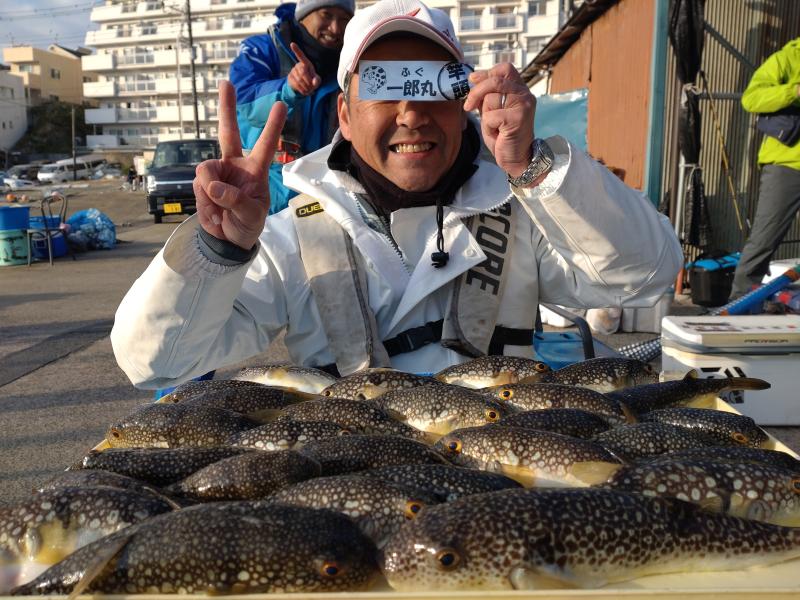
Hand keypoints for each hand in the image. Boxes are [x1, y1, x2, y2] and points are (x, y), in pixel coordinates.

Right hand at [194, 80, 286, 249]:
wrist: (228, 239)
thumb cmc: (248, 224)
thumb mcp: (251, 215)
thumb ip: (235, 201)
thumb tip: (214, 186)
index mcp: (255, 170)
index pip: (265, 145)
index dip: (272, 126)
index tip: (281, 105)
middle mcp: (235, 165)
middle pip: (228, 132)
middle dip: (227, 108)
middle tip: (227, 83)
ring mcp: (216, 173)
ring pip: (205, 171)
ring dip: (211, 194)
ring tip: (222, 212)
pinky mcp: (202, 183)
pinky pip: (198, 187)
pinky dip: (205, 204)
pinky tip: (214, 214)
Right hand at [287, 43, 320, 95]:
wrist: (304, 87)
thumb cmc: (313, 81)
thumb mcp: (317, 80)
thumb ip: (317, 80)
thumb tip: (314, 82)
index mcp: (306, 63)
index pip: (300, 55)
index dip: (296, 50)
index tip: (292, 44)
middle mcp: (298, 65)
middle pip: (303, 73)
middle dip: (308, 81)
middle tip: (312, 87)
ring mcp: (292, 71)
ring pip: (299, 80)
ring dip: (306, 87)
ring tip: (309, 90)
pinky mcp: (289, 78)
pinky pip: (296, 84)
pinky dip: (302, 90)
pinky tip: (305, 91)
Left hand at [463, 63, 535, 178]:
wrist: (516, 157)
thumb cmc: (504, 135)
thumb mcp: (492, 110)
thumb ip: (487, 95)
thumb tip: (473, 78)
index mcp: (520, 89)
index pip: (505, 69)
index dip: (487, 73)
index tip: (473, 80)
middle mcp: (524, 94)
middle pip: (495, 80)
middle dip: (477, 92)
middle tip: (469, 105)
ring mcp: (523, 105)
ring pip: (491, 98)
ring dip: (485, 114)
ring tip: (493, 126)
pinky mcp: (518, 118)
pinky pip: (491, 116)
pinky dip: (488, 126)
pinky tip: (497, 133)